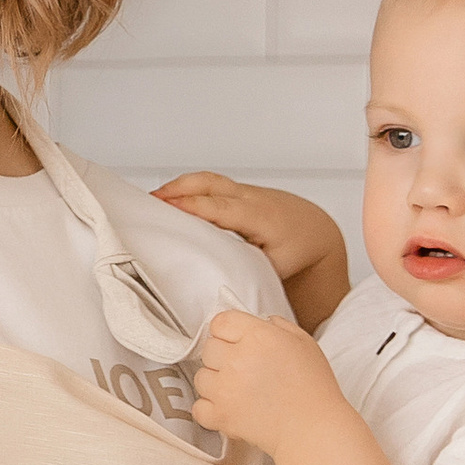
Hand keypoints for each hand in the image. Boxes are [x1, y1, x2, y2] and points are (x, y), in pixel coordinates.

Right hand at [159, 173, 347, 294]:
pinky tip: (171, 198)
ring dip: (180, 186)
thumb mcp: (275, 267)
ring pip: (207, 180)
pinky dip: (188, 187)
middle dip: (178, 189)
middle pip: (209, 184)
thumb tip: (218, 284)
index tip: (168, 206)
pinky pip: (209, 184)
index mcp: (260, 217)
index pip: (221, 207)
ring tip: (153, 199)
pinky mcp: (237, 191)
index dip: (194, 206)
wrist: (314, 231)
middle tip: (150, 201)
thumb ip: (247, 270)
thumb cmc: (295, 250)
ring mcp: (243, 191)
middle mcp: (250, 198)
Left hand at [190, 306, 342, 459]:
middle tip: (243, 369)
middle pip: (209, 348)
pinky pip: (198, 407)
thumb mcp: (304, 343)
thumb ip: (278, 326)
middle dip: (222, 357)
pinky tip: (230, 408)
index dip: (228, 331)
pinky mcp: (221, 415)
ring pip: (201, 377)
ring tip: (240, 391)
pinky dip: (210, 410)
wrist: (314, 430)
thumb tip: (260, 321)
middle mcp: (238, 359)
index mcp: (258, 336)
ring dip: (215, 383)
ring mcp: (226, 388)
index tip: (234, 341)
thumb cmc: (313, 389)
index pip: (221, 322)